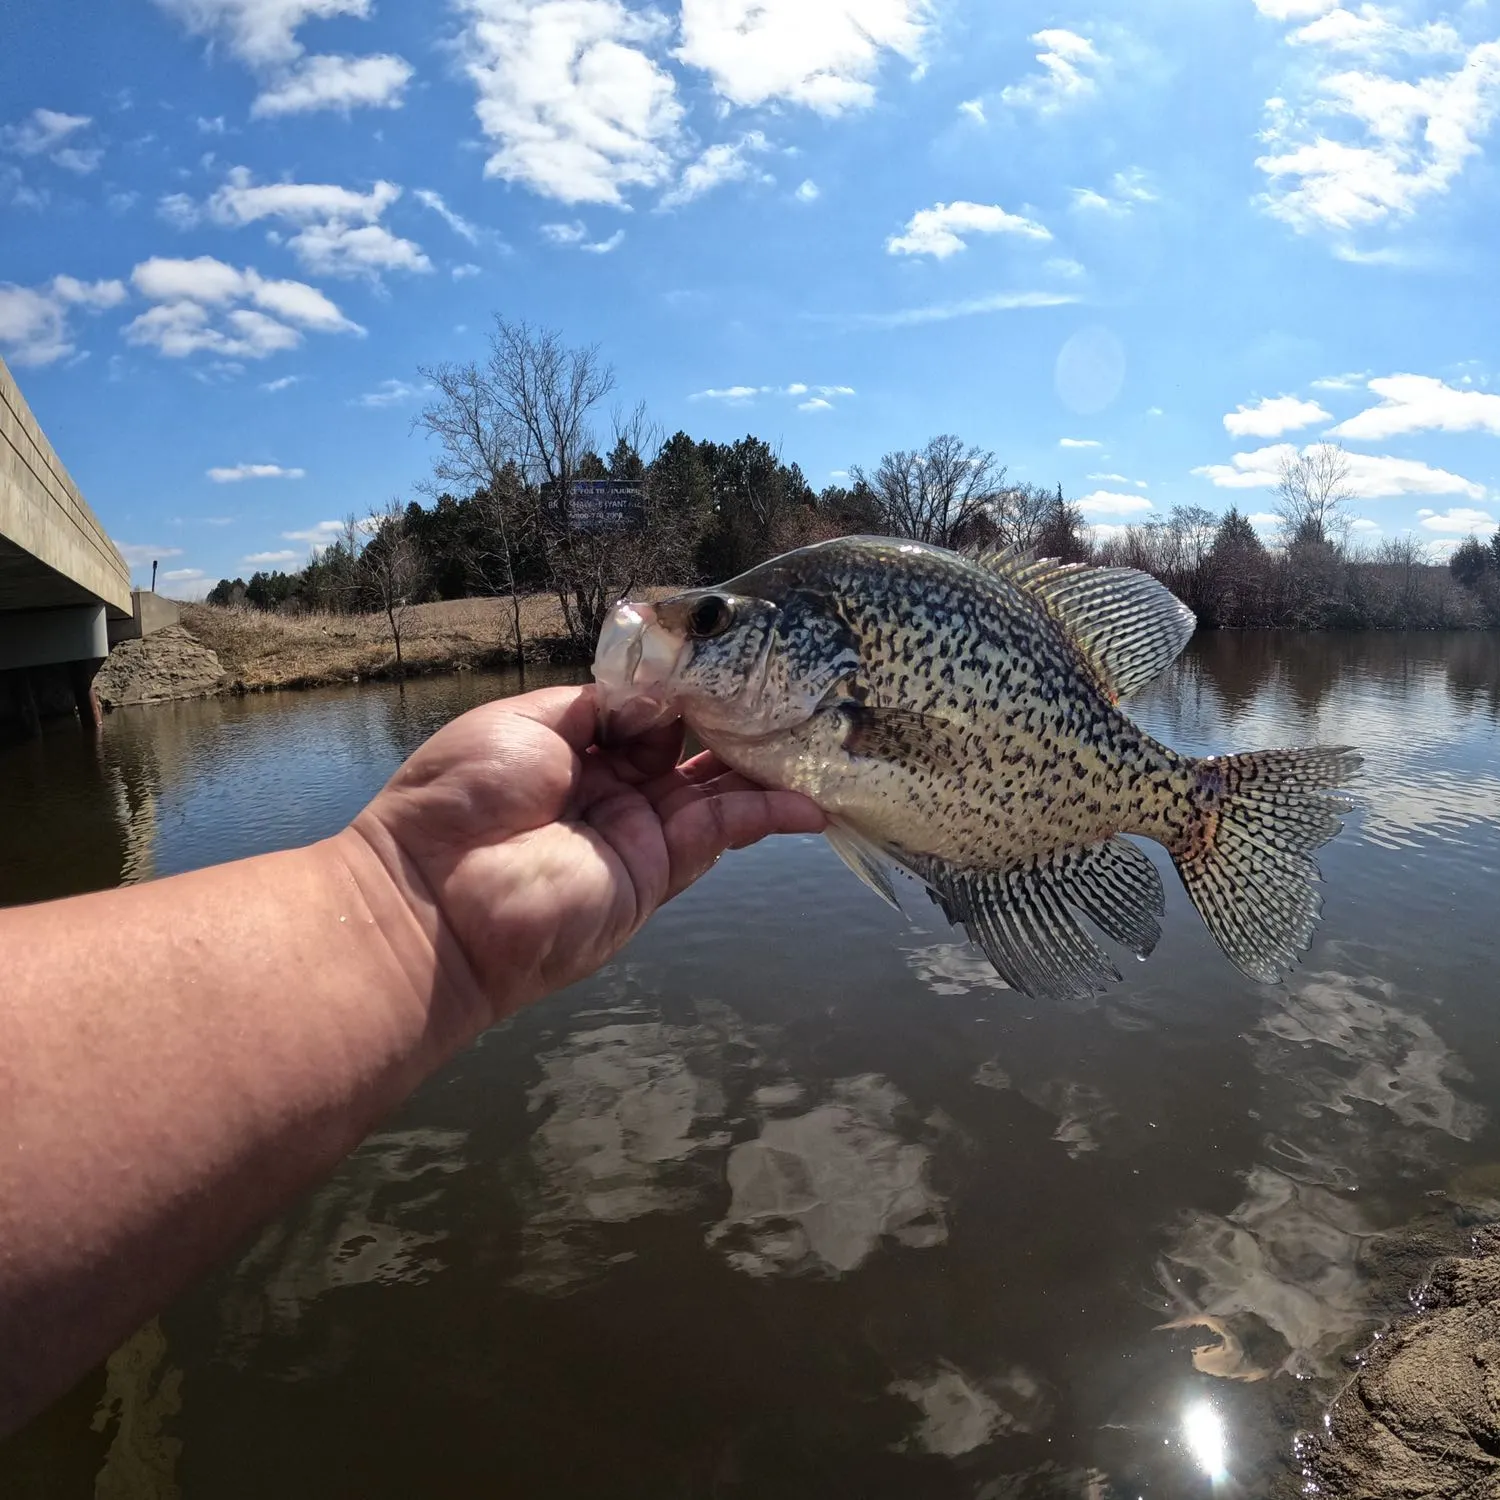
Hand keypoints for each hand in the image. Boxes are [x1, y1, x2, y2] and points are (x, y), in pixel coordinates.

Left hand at [340, 684, 825, 1031]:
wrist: (435, 898)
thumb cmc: (461, 796)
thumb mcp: (527, 721)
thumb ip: (601, 704)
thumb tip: (660, 693)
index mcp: (572, 745)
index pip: (649, 709)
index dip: (688, 685)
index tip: (735, 656)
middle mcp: (611, 785)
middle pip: (689, 747)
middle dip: (736, 719)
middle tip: (792, 689)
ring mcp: (638, 831)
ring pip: (716, 788)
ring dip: (763, 763)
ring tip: (819, 734)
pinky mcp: (658, 871)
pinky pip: (720, 832)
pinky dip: (766, 814)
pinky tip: (810, 799)